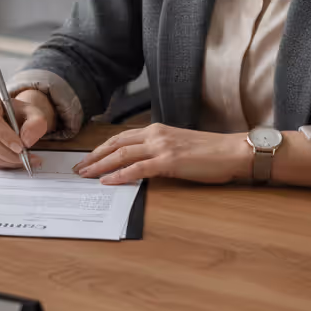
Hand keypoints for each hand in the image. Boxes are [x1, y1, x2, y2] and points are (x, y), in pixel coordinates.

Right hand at [0, 89, 56, 169]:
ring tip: (25, 158)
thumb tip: (26, 140)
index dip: (4, 135)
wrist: (17, 119)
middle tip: (25, 156)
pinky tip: (16, 160)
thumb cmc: (22, 114)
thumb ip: (36, 123)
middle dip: (8, 153)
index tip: (20, 146)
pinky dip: (4, 164)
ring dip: (7, 160)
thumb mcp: (35, 113)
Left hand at [74, 123, 251, 184]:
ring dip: (100, 165)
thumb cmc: (210, 152)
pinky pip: (138, 168)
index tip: (87, 158)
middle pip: (115, 143)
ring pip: (122, 154)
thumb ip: (159, 150)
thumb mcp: (178, 145)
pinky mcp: (169, 161)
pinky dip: (120, 174)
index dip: (101, 148)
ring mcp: (161, 147)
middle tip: (78, 168)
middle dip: (94, 156)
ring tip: (85, 175)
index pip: (121, 137)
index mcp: (157, 129)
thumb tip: (141, 162)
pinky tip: (108, 181)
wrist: (232, 151)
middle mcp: (155, 134)